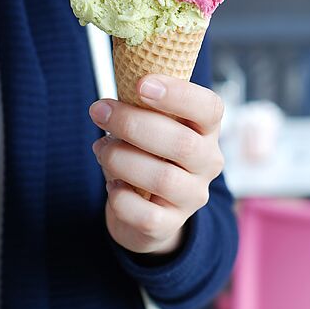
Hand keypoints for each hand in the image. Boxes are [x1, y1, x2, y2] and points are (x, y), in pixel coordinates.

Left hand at [89, 75, 224, 254]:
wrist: (150, 208)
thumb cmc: (149, 152)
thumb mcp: (153, 123)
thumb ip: (143, 104)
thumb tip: (115, 84)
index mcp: (206, 129)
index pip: (210, 108)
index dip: (179, 94)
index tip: (142, 83)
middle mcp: (208, 162)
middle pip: (182, 143)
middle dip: (133, 124)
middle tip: (100, 111)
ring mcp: (192, 196)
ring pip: (162, 179)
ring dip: (120, 158)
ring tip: (100, 149)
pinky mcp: (170, 224)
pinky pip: (144, 214)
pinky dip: (120, 197)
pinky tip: (112, 185)